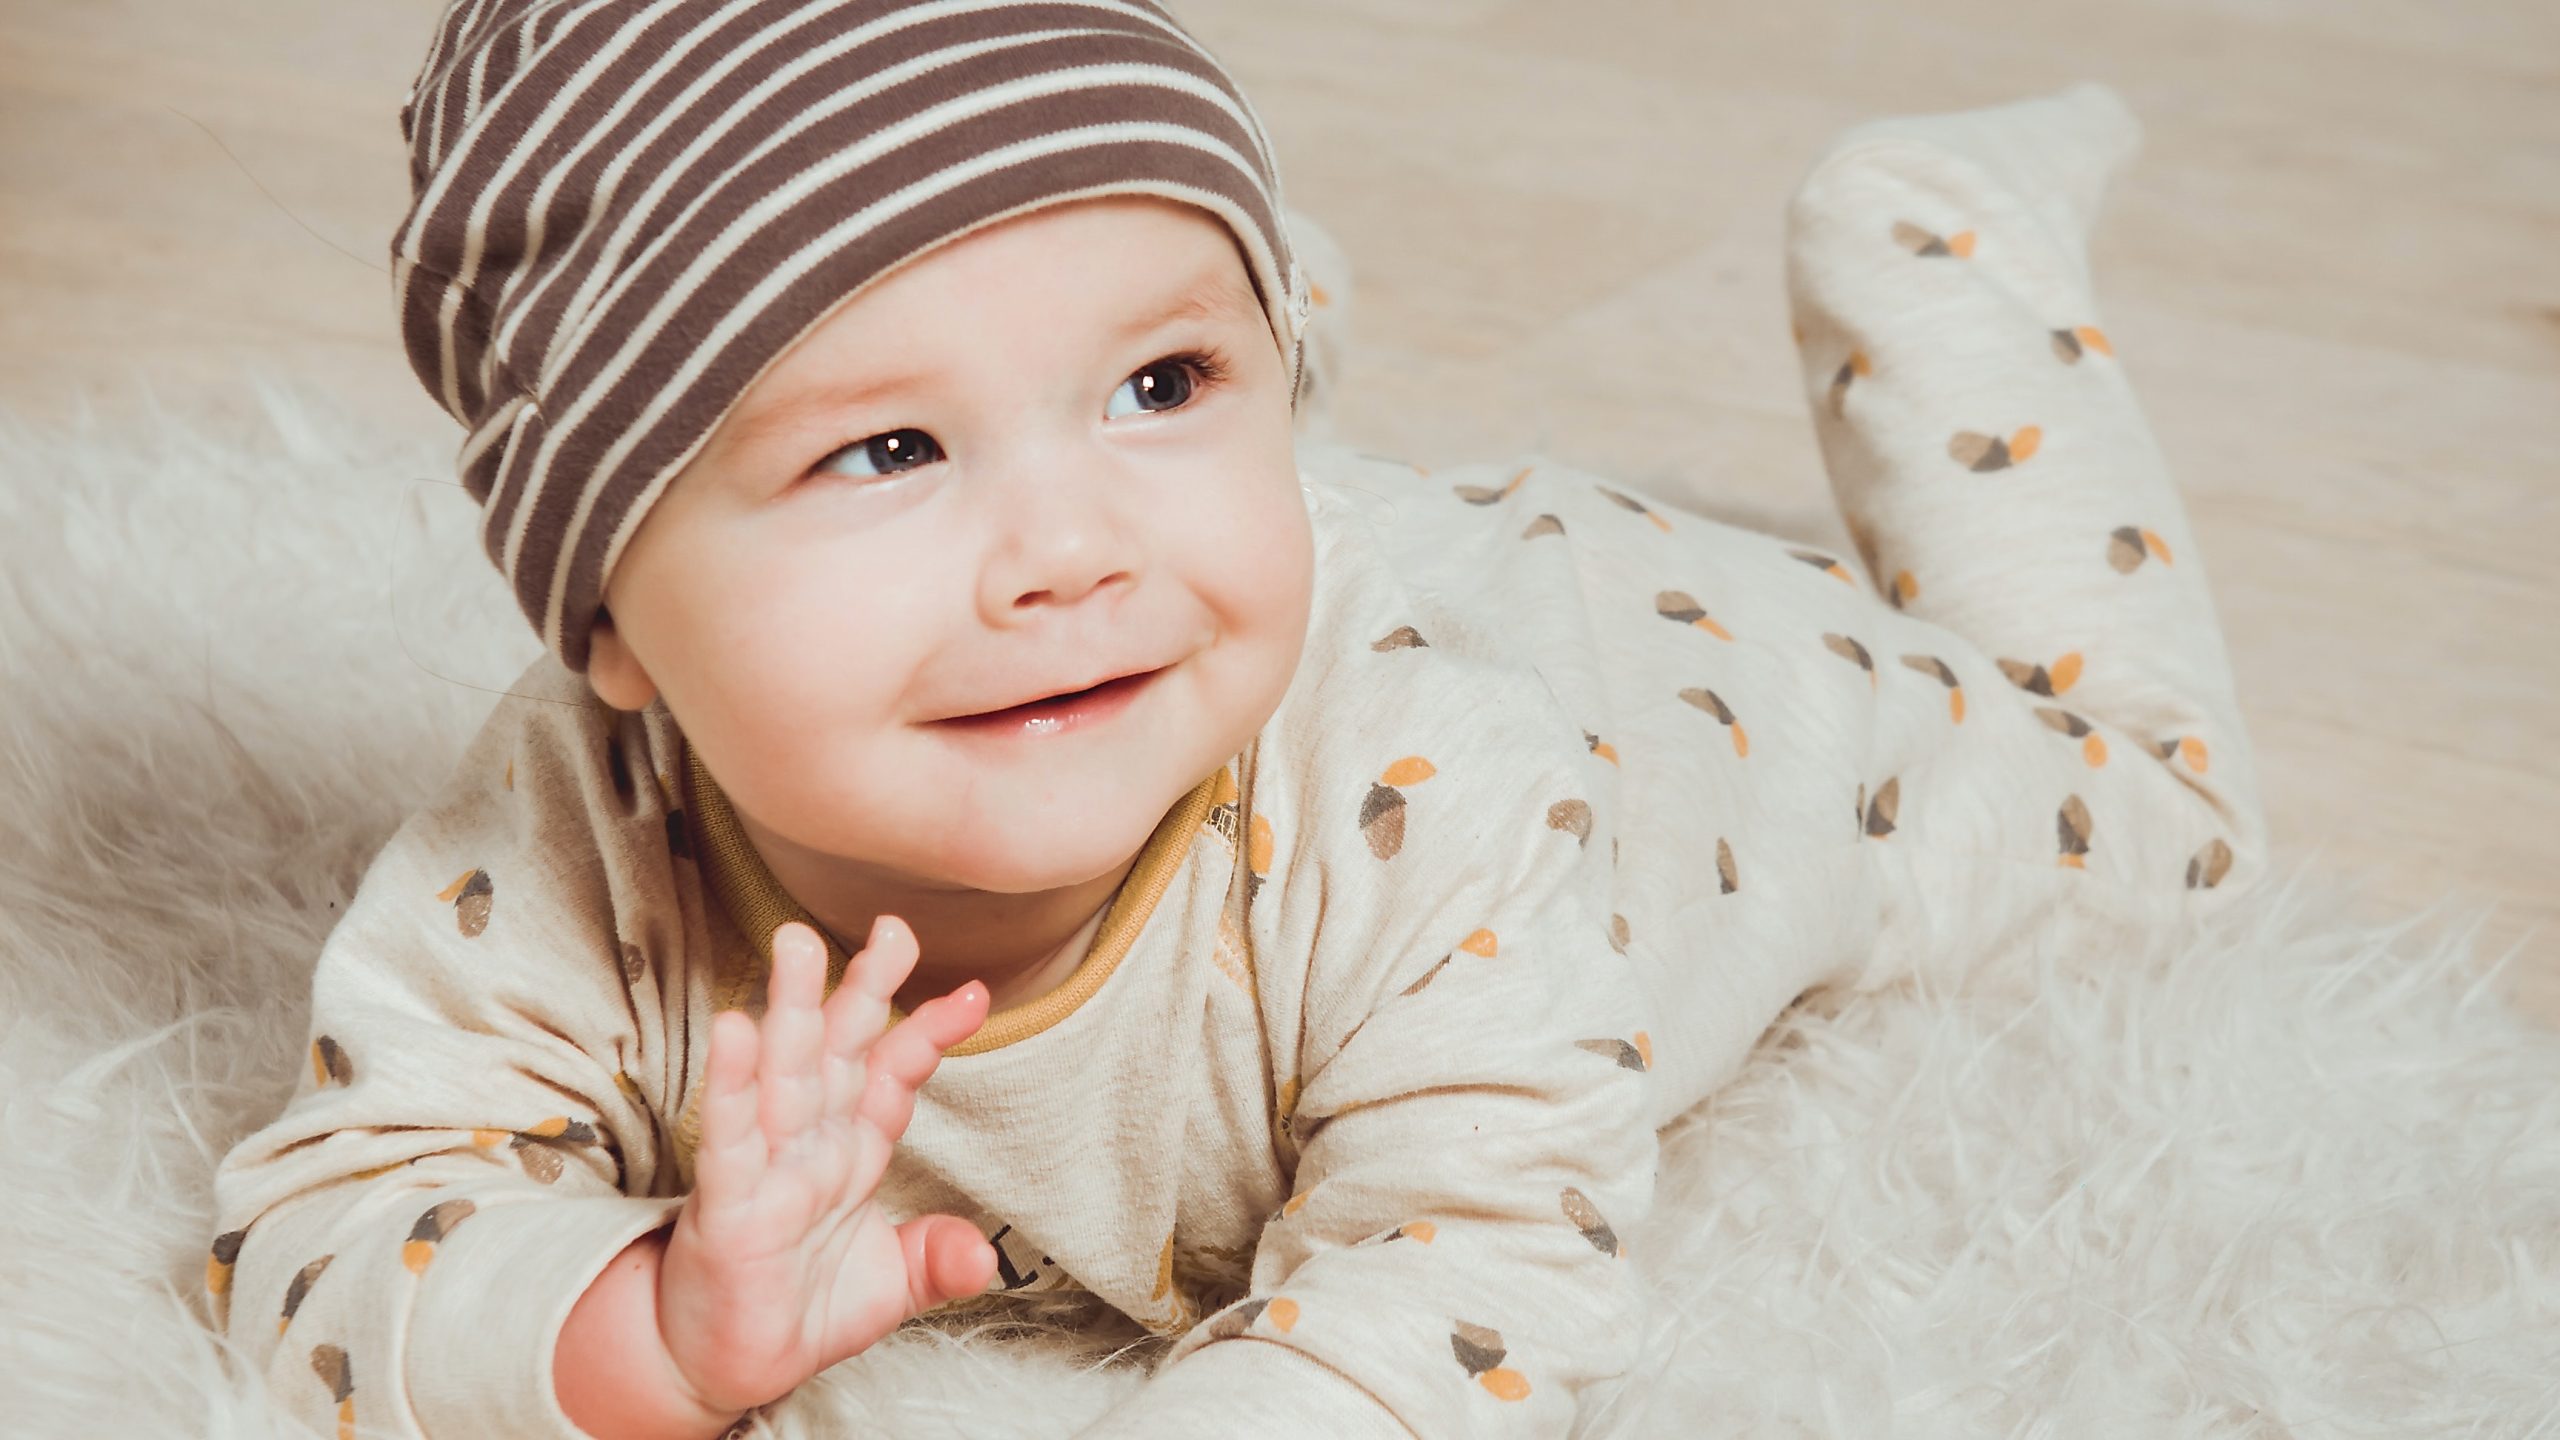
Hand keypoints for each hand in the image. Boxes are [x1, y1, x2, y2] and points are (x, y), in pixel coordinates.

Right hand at [656, 916, 995, 1415]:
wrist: (725, 1369)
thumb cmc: (798, 1312)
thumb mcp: (891, 1287)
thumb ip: (938, 1261)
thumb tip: (987, 1259)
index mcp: (851, 1152)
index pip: (893, 1077)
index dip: (929, 1032)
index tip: (974, 992)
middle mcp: (810, 1146)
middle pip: (838, 1052)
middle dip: (864, 989)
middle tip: (892, 926)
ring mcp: (766, 1169)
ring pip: (783, 1076)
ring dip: (792, 1009)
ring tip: (800, 945)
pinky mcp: (726, 1205)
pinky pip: (731, 1137)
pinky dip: (733, 1085)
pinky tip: (736, 1029)